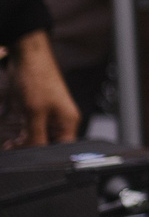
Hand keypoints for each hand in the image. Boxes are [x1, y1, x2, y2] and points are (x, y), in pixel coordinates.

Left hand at [8, 31, 80, 146]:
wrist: (26, 57)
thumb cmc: (37, 78)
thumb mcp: (34, 113)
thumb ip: (35, 137)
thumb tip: (33, 155)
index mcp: (68, 121)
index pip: (61, 149)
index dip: (45, 156)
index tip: (28, 158)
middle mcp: (61, 120)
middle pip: (48, 144)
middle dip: (31, 149)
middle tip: (15, 149)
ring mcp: (49, 115)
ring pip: (38, 138)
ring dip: (24, 142)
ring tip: (11, 145)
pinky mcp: (37, 111)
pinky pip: (30, 129)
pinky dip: (21, 135)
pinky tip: (12, 138)